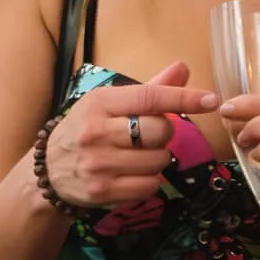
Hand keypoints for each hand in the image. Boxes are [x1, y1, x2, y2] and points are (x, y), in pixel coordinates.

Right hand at [39, 61, 217, 220]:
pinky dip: (148, 181)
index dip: (184, 98)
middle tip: (148, 137)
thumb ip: (149, 90)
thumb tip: (183, 68)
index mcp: (100, 103)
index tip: (211, 100)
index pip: (150, 97)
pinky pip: (149, 186)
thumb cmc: (86, 131)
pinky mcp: (102, 191)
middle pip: (161, 132)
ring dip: (157, 160)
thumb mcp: (109, 104)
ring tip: (135, 157)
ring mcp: (99, 163)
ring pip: (159, 161)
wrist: (48, 171)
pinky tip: (130, 175)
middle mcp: (97, 132)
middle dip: (164, 135)